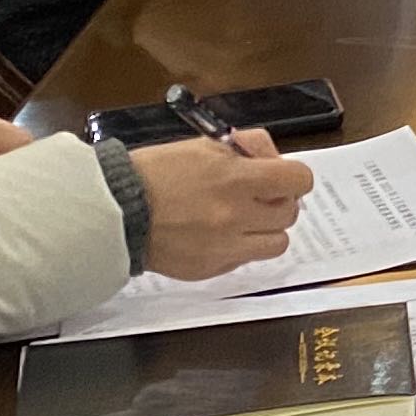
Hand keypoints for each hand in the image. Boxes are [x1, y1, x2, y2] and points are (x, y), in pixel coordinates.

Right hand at [131, 130, 312, 280]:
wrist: (117, 211)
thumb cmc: (157, 172)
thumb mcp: (205, 145)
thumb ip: (248, 149)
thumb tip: (273, 162)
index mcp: (236, 179)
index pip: (298, 180)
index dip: (294, 177)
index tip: (280, 177)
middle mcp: (236, 216)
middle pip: (290, 214)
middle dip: (278, 202)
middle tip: (258, 196)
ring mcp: (225, 247)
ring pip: (276, 244)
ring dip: (266, 230)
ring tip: (243, 220)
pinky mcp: (211, 270)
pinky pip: (245, 261)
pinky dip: (240, 248)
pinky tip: (217, 236)